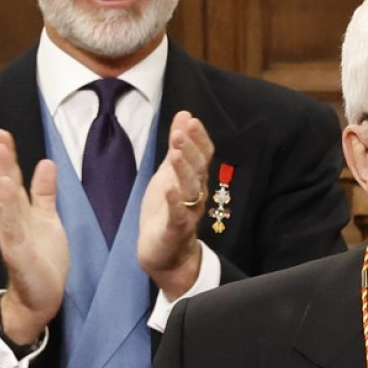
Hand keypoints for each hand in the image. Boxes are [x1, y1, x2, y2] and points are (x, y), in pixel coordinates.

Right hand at [0, 129, 68, 343]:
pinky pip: (12, 230)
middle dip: (2, 161)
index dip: (8, 156)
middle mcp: (11, 220)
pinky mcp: (17, 253)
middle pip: (5, 186)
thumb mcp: (47, 219)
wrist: (39, 298)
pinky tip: (6, 195)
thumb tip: (45, 162)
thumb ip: (44, 193)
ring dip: (3, 182)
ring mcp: (12, 236)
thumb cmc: (42, 258)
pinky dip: (9, 212)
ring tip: (1, 159)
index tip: (2, 133)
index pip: (12, 178)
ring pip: (6, 205)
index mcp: (19, 210)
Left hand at [138, 111, 214, 298]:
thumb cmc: (168, 209)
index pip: (203, 156)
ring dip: (184, 171)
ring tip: (175, 153)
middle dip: (190, 151)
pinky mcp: (175, 231)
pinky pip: (178, 216)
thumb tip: (185, 114)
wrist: (164, 253)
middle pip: (198, 170)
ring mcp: (188, 213)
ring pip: (191, 190)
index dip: (199, 138)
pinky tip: (168, 189)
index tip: (191, 120)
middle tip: (180, 134)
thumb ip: (178, 145)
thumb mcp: (169, 172)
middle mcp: (197, 195)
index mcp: (195, 180)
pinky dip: (174, 203)